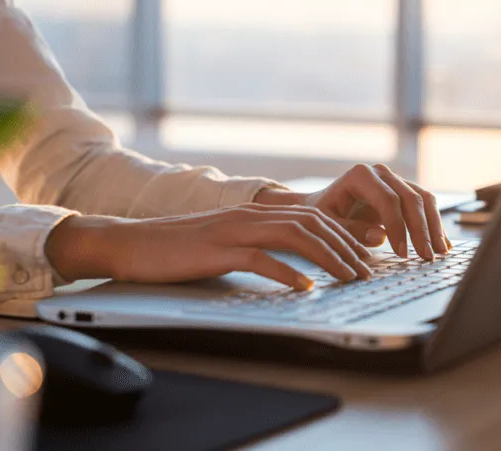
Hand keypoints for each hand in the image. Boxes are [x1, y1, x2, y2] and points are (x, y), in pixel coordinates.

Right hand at [44, 205, 372, 289]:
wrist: (132, 243)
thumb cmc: (181, 249)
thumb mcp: (228, 243)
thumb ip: (260, 247)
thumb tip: (296, 266)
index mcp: (256, 212)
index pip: (313, 217)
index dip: (345, 234)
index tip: (367, 255)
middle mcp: (250, 215)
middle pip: (313, 223)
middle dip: (347, 246)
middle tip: (369, 270)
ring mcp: (234, 230)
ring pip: (295, 236)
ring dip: (328, 257)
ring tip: (350, 277)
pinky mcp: (216, 250)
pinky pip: (260, 258)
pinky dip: (287, 273)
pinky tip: (305, 288)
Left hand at [255, 164, 450, 259]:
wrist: (323, 205)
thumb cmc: (323, 216)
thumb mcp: (328, 226)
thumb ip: (351, 231)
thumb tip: (381, 236)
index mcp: (361, 175)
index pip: (388, 200)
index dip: (398, 227)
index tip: (402, 254)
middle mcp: (382, 172)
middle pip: (411, 199)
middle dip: (421, 230)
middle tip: (427, 257)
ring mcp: (396, 179)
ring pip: (424, 199)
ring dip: (434, 227)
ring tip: (440, 253)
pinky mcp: (405, 190)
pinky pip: (426, 204)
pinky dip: (435, 224)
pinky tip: (443, 244)